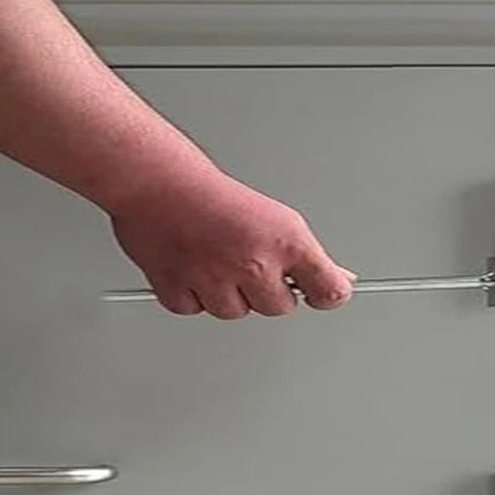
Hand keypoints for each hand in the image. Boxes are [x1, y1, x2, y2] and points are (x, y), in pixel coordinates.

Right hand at [110, 169, 355, 318]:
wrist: (157, 182)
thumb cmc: (210, 194)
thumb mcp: (275, 217)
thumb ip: (305, 255)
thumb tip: (337, 278)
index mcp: (285, 241)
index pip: (328, 290)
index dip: (326, 294)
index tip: (324, 294)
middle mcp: (253, 263)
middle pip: (279, 308)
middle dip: (266, 290)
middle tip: (247, 260)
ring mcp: (215, 280)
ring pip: (235, 312)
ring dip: (227, 294)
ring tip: (215, 258)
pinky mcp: (179, 291)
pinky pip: (195, 310)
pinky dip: (191, 294)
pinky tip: (191, 265)